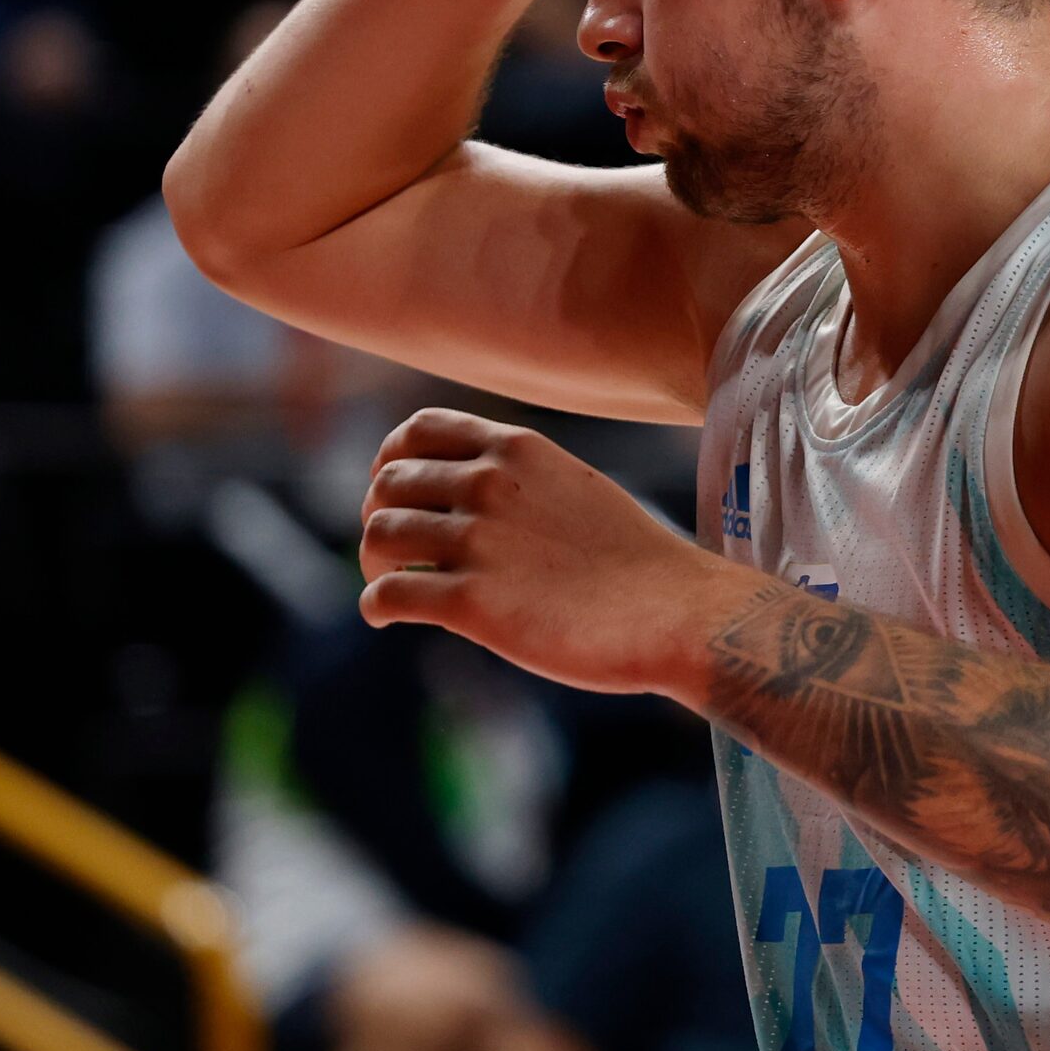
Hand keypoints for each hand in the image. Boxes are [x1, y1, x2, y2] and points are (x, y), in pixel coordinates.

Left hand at [357, 407, 739, 694]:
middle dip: (379, 517)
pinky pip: (386, 595)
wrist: (676, 612)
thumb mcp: (574, 488)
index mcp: (517, 448)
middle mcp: (490, 483)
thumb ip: (519, 481)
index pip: (416, 430)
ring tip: (393, 584)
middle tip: (395, 554)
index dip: (392, 461)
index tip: (398, 494)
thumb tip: (468, 500)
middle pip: (387, 484)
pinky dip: (375, 608)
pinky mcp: (471, 602)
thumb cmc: (633, 561)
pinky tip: (389, 620)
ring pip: (377, 536)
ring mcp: (478, 541)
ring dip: (374, 564)